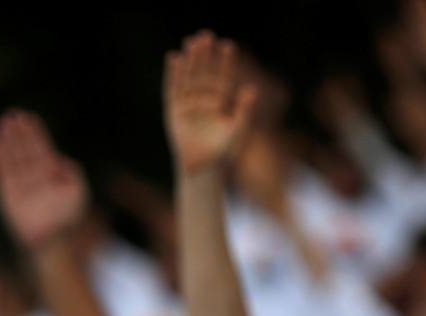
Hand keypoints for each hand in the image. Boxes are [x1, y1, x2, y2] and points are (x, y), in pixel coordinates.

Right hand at [0, 110, 88, 249]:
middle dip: (18, 133)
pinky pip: (0, 174)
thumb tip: (59, 160)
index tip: (28, 117)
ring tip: (0, 125)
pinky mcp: (6, 195)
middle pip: (25, 150)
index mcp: (50, 174)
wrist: (50, 240)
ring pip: (12, 159)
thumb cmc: (66, 218)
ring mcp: (19, 185)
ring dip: (6, 142)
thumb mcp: (78, 192)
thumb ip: (73, 173)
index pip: (41, 148)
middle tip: (12, 115)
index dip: (34, 132)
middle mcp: (33, 177)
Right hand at [164, 31, 258, 172]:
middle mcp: (203, 99)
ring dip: (190, 60)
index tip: (228, 46)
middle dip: (206, 56)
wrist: (202, 168)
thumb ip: (245, 112)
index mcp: (220, 102)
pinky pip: (173, 89)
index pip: (223, 77)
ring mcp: (188, 103)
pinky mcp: (174, 110)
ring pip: (189, 77)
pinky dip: (173, 75)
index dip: (225, 63)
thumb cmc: (222, 152)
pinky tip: (174, 58)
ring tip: (191, 42)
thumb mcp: (238, 131)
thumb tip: (252, 90)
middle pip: (205, 73)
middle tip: (207, 36)